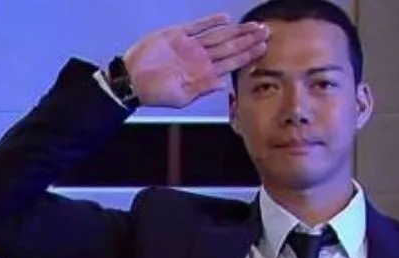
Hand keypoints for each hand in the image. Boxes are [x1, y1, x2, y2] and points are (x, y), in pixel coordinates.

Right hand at [122, 13, 268, 107]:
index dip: (248, 54)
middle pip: (229, 47)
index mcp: (203, 73)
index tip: (264, 48)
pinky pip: (197, 27)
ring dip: (236, 30)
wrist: (131, 80)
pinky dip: (210, 22)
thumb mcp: (180, 98)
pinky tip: (225, 18)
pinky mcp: (177, 35)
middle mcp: (200, 58)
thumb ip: (201, 89)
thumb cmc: (154, 93)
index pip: (231, 62)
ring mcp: (190, 46)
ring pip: (218, 36)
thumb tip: (222, 85)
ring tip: (253, 25)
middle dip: (248, 39)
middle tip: (266, 32)